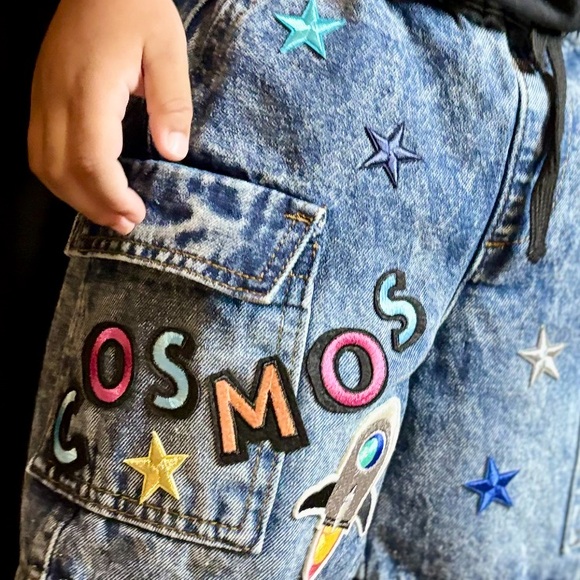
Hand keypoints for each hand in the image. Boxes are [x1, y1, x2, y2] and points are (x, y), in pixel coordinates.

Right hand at [28, 0, 192, 234]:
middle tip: (126, 223)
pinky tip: (86, 185)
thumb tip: (173, 153)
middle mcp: (56, 98)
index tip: (136, 212)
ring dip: (74, 197)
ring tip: (108, 212)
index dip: (111, 194)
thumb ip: (171, 103)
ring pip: (43, 164)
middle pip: (60, 170)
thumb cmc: (137, 9)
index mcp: (89, 89)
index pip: (90, 159)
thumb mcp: (168, 50)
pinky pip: (39, 149)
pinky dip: (61, 177)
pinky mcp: (40, 97)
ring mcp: (42, 97)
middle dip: (93, 205)